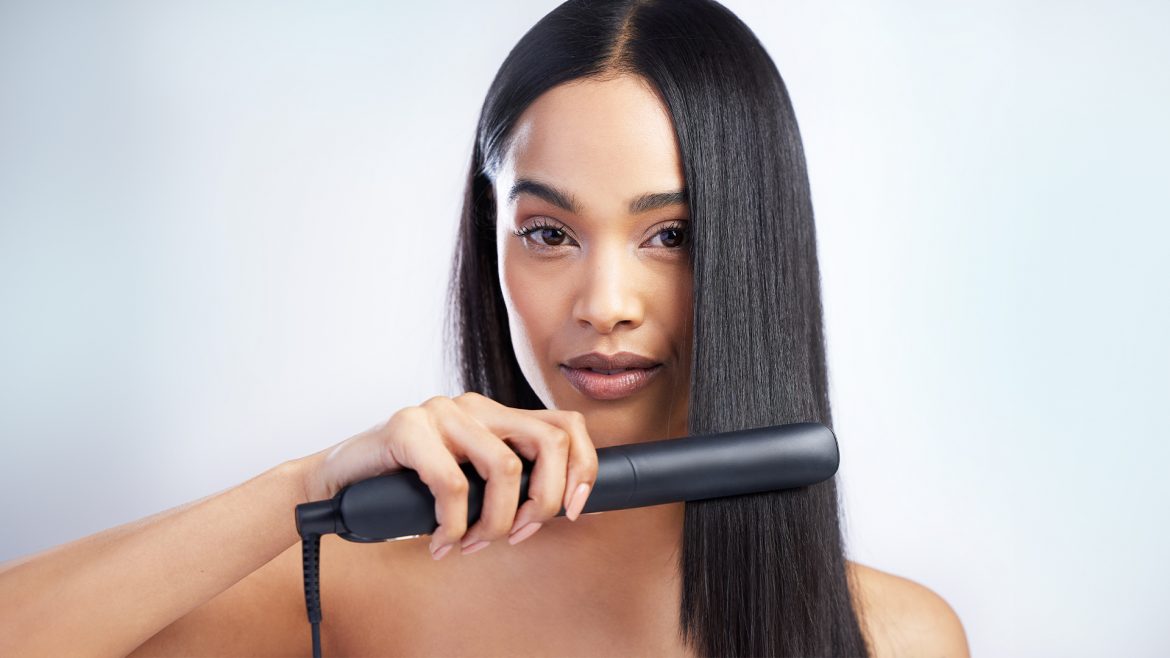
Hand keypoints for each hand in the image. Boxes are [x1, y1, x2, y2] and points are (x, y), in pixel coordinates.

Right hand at [295, 392, 597, 558]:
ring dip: (495, 522)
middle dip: (544, 501)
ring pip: (504, 466)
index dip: (582, 470)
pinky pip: (451, 484)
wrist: (340, 478)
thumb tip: (556, 510)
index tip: (572, 512)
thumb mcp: (469, 481)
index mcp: (497, 415)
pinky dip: (453, 525)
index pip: (567, 425)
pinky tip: (441, 540)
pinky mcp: (407, 427)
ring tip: (473, 544)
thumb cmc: (408, 484)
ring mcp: (441, 411)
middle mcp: (476, 405)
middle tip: (519, 535)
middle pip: (550, 442)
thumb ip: (505, 484)